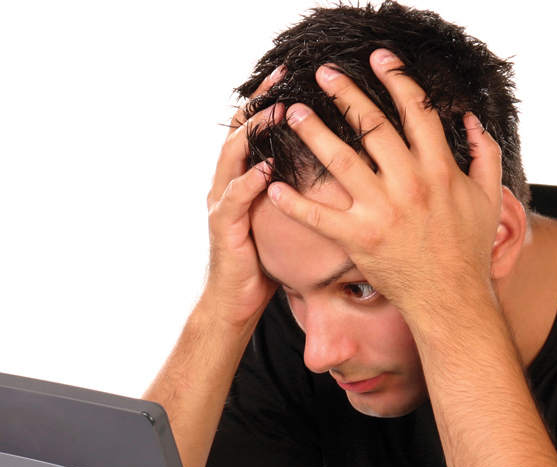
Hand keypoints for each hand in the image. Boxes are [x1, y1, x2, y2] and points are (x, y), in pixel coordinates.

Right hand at [203, 66, 284, 326]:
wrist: (236, 302)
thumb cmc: (264, 261)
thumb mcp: (284, 219)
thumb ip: (295, 191)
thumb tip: (335, 170)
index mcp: (241, 177)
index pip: (253, 127)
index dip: (269, 99)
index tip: (293, 74)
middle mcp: (227, 182)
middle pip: (239, 130)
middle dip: (261, 101)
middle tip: (284, 77)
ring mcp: (221, 203)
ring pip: (232, 156)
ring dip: (255, 133)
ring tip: (277, 112)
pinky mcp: (223, 227)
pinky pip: (234, 198)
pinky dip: (249, 182)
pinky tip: (266, 169)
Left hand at [266, 49, 503, 323]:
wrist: (452, 299)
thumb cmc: (468, 250)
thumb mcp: (488, 198)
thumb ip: (486, 154)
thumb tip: (472, 120)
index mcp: (440, 169)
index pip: (416, 111)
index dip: (396, 79)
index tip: (378, 59)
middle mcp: (409, 184)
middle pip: (372, 125)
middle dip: (344, 94)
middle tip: (322, 74)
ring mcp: (381, 211)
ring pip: (339, 160)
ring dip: (313, 132)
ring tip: (292, 112)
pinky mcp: (359, 239)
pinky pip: (319, 216)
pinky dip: (294, 201)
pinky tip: (274, 184)